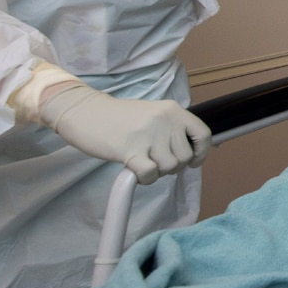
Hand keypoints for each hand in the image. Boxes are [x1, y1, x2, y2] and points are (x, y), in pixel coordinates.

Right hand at [39, 85, 210, 184]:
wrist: (84, 112)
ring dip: (158, 171)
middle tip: (154, 160)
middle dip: (172, 165)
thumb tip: (192, 154)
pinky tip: (135, 171)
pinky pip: (151, 174)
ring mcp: (148, 135)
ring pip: (169, 167)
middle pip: (184, 157)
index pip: (203, 134)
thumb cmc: (117, 117)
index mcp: (172, 109)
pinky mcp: (131, 150)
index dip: (201, 153)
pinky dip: (145, 178)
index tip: (192, 161)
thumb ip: (171, 129)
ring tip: (142, 162)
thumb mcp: (152, 114)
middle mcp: (164, 120)